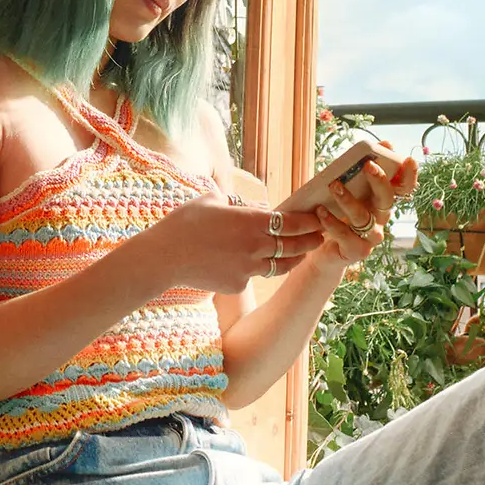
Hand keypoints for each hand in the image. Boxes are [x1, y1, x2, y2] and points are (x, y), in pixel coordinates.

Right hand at [153, 196, 324, 292]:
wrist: (164, 256)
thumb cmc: (185, 222)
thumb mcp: (212, 200)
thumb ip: (235, 203)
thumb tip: (251, 206)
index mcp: (251, 221)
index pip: (292, 222)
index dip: (309, 221)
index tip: (320, 218)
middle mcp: (255, 246)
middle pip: (294, 246)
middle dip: (310, 241)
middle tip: (321, 237)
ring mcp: (248, 269)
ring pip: (280, 266)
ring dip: (293, 259)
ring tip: (301, 254)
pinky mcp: (237, 285)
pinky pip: (253, 276)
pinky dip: (256, 270)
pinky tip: (254, 264)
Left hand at [315, 155, 416, 267]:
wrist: (322, 249)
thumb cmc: (336, 213)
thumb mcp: (346, 189)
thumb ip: (358, 170)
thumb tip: (378, 146)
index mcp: (382, 200)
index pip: (403, 188)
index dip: (409, 175)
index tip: (408, 160)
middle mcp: (381, 218)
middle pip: (387, 199)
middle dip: (380, 181)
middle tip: (368, 165)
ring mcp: (371, 236)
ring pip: (363, 217)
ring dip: (348, 200)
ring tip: (333, 186)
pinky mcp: (357, 250)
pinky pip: (345, 235)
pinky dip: (331, 222)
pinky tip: (320, 211)